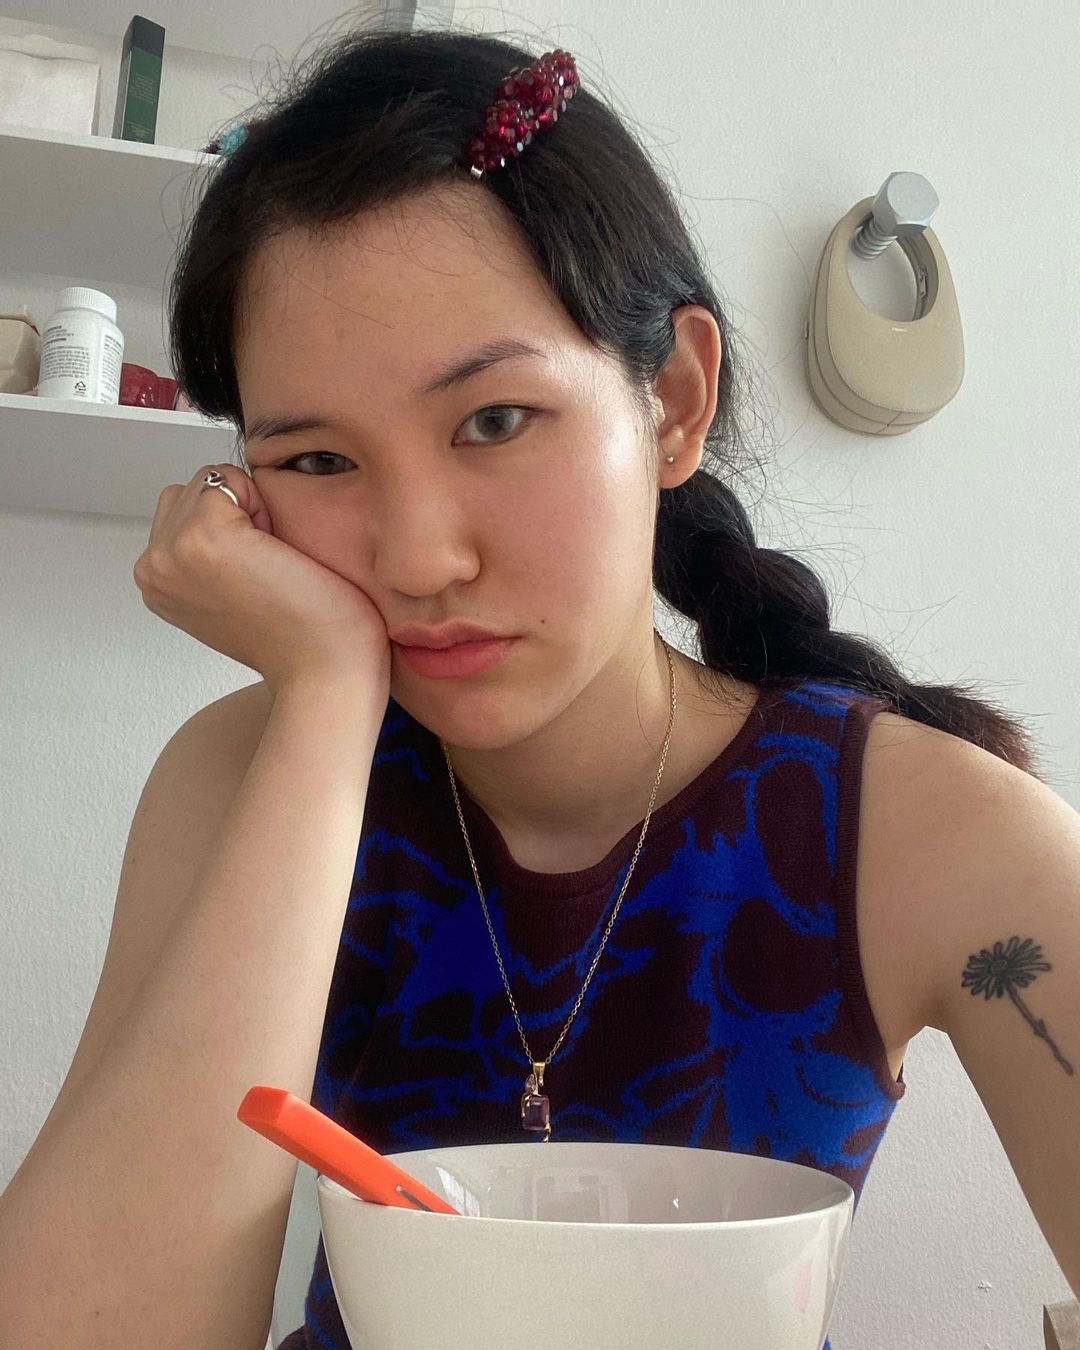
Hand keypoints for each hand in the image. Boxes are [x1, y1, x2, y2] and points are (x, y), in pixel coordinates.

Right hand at [133, 463, 390, 696]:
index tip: (257, 576)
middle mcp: (153, 569)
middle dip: (238, 510)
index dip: (233, 526)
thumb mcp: (234, 594)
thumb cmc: (302, 637)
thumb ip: (210, 558)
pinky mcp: (202, 536)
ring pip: (211, 480)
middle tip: (268, 567)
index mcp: (157, 583)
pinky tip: (278, 554)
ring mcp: (171, 552)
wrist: (324, 671)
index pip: (183, 508)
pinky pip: (231, 478)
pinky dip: (264, 503)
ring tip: (272, 561)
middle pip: (193, 488)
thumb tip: (226, 512)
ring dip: (251, 506)